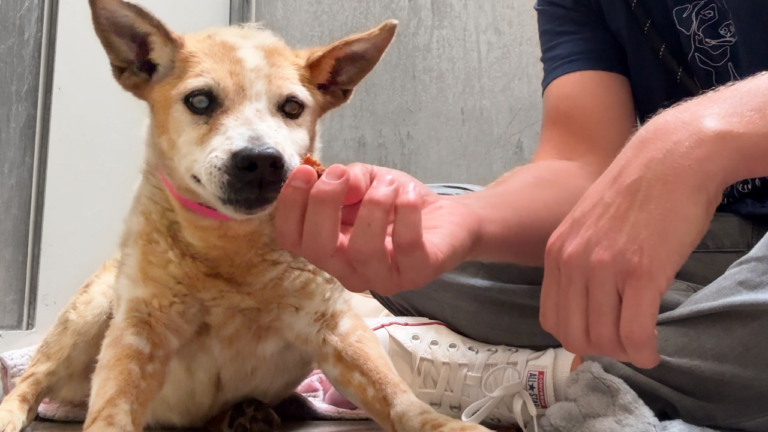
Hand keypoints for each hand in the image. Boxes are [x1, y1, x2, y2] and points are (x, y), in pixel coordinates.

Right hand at [275, 163, 480, 295]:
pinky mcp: (417, 273)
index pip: (292, 239)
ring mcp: (382, 278)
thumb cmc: (397, 202)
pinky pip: (406, 246)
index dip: (290, 205)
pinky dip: (406, 212)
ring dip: (373, 205)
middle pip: (318, 249)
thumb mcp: (367, 181)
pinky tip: (409, 193)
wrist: (447, 218)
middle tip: (341, 174)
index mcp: (329, 248)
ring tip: (388, 183)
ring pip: (362, 251)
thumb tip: (337, 178)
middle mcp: (349, 270)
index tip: (306, 171)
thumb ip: (349, 178)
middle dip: (323, 203)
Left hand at [540, 119, 722, 368]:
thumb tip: (582, 307)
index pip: (551, 319)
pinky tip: (652, 351)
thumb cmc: (636, 192)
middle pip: (575, 335)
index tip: (600, 337)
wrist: (671, 157)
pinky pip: (634, 333)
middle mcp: (573, 260)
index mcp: (556, 251)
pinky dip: (643, 352)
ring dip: (624, 353)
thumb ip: (578, 261)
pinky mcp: (641, 271)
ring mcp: (605, 266)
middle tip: (624, 344)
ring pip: (604, 339)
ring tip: (640, 344)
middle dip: (600, 350)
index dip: (576, 338)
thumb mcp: (588, 225)